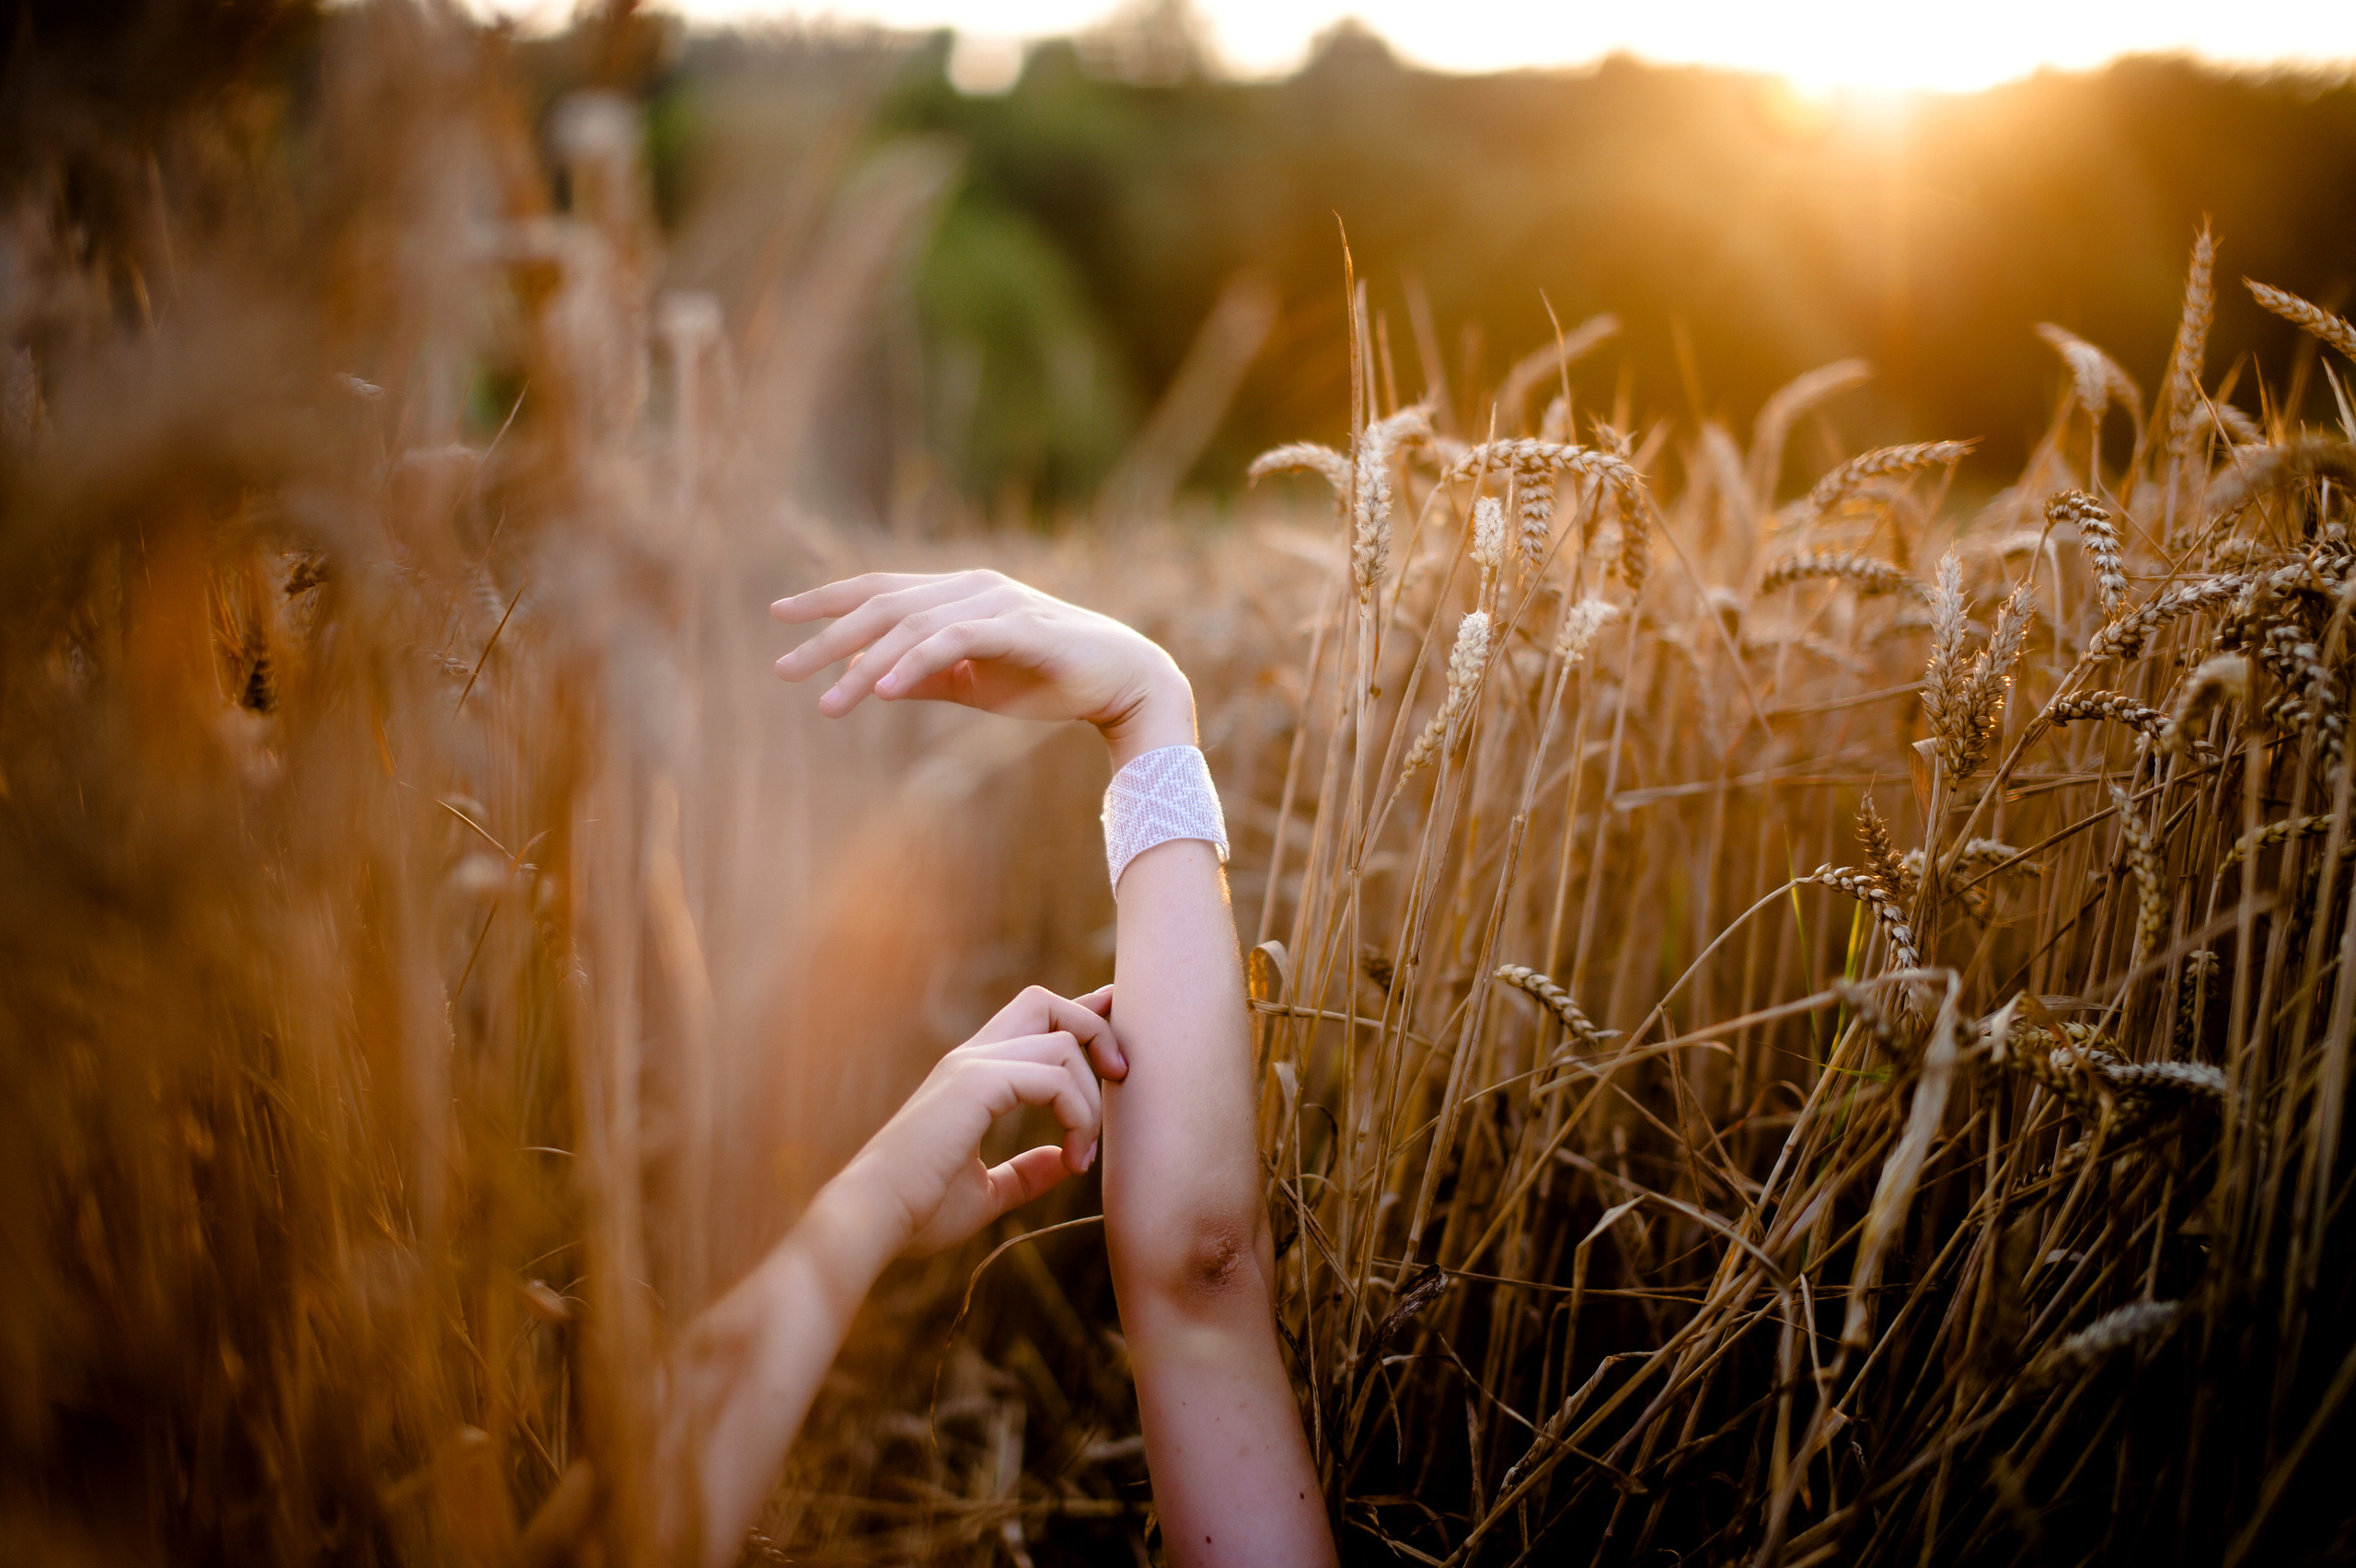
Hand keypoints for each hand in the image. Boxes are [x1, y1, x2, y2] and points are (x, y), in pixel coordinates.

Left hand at [771, 570, 1195, 764]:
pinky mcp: (1019, 628)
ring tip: (830, 704)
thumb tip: (866, 681)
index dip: (827, 599)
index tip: (780, 615)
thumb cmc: (1048, 679)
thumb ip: (923, 676)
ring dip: (865, 665)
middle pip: (882, 603)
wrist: (1122, 681)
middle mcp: (970, 587)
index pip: (879, 588)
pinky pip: (954, 641)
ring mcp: (995, 603)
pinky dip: (915, 663)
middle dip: (827, 636)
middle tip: (783, 670)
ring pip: (910, 624)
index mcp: (956, 593)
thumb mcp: (972, 682)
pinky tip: (883, 689)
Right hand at [829, 984, 1126, 1256]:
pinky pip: (1052, 1076)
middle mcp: (970, 1058)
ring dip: (1089, 1098)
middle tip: (1121, 1081)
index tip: (1115, 1009)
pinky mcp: (975, 1083)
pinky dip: (1077, 1114)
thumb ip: (1025, 1174)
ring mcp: (971, 1065)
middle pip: (1047, 1003)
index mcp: (970, 1075)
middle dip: (1096, 1029)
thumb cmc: (917, 1213)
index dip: (1081, 1009)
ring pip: (1062, 1042)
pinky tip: (1074, 1157)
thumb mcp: (985, 1195)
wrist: (873, 1222)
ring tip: (1083, 1156)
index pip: (1032, 1018)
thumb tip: (1065, 1161)